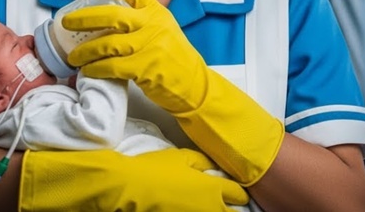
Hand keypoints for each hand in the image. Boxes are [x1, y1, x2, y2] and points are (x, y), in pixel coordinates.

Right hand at [20, 148, 248, 211]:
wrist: (126, 188)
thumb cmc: (152, 169)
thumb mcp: (180, 157)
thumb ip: (202, 161)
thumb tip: (214, 166)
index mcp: (212, 188)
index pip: (238, 194)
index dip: (238, 192)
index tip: (235, 192)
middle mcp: (210, 209)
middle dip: (230, 208)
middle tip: (224, 205)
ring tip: (204, 207)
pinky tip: (187, 210)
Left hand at [64, 0, 284, 185]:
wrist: (194, 85)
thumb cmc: (173, 56)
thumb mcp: (161, 27)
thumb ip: (139, 17)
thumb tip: (102, 13)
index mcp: (156, 10)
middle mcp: (154, 24)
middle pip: (111, 15)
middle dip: (84, 18)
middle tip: (66, 22)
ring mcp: (151, 46)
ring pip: (108, 43)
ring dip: (85, 50)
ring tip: (72, 56)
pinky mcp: (146, 68)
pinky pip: (112, 66)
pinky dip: (96, 69)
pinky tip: (88, 70)